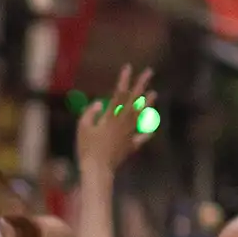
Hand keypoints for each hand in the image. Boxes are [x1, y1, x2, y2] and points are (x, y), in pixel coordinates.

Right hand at [76, 66, 153, 181]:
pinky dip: (146, 132)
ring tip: (155, 93)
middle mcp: (123, 123)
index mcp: (111, 117)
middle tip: (149, 72)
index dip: (124, 80)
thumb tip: (100, 103)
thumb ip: (90, 113)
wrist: (98, 169)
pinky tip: (152, 128)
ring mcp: (129, 134)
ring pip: (141, 115)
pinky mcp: (131, 146)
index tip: (128, 67)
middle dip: (142, 85)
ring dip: (148, 104)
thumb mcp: (82, 128)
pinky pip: (141, 137)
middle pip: (134, 101)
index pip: (119, 94)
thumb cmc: (87, 148)